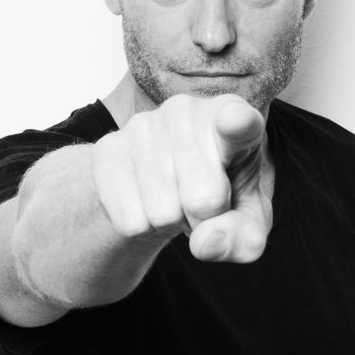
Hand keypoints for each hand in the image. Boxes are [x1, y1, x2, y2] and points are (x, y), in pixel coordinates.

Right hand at [91, 94, 271, 262]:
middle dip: (205, 219)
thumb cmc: (221, 195)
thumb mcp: (247, 223)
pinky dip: (143, 228)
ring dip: (173, 224)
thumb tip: (205, 243)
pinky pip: (130, 221)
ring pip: (163, 214)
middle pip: (204, 200)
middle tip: (202, 203)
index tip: (237, 122)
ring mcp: (143, 125)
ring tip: (176, 199)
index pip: (238, 121)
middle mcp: (187, 111)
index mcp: (234, 117)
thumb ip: (244, 238)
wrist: (165, 186)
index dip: (237, 124)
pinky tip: (148, 202)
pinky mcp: (108, 150)